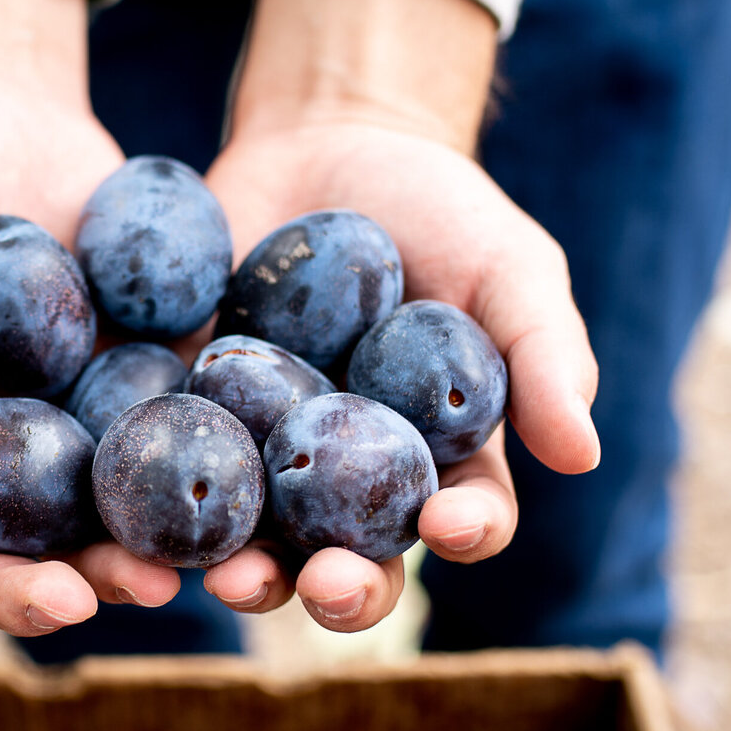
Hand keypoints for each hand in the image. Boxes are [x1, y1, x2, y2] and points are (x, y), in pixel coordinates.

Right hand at [0, 0, 180, 635]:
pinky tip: (234, 504)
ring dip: (120, 558)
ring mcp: (58, 422)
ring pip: (82, 519)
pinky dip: (191, 482)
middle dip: (24, 581)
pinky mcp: (132, 391)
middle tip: (77, 599)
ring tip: (169, 576)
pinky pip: (160, 449)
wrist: (6, 111)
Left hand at [199, 0, 599, 631]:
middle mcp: (349, 471)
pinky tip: (147, 512)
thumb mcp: (506, 266)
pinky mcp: (197, 409)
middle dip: (342, 583)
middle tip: (325, 586)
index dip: (464, 531)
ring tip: (228, 580)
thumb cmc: (439, 208)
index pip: (462, 514)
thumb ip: (544, 353)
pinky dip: (165, 493)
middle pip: (351, 552)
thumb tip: (582, 456)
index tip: (453, 527)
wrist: (327, 144)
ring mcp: (267, 446)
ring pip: (258, 533)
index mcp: (438, 455)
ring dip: (246, 569)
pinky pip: (180, 460)